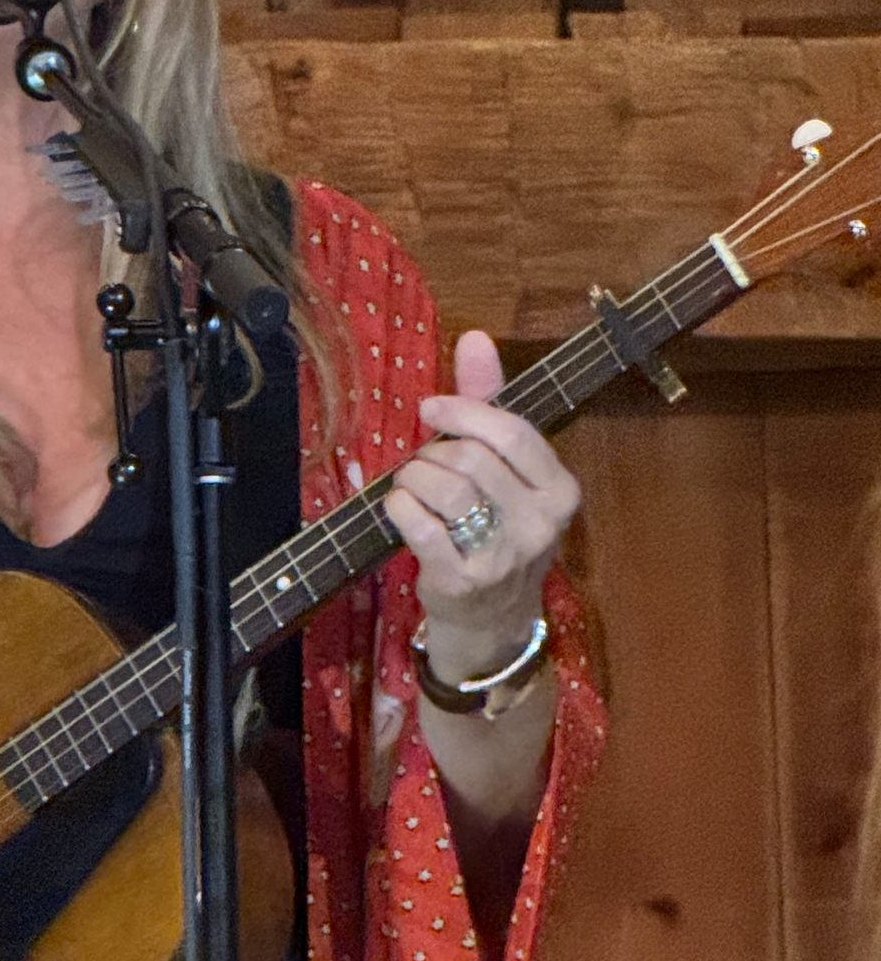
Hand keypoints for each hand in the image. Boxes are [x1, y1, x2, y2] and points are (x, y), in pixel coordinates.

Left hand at [384, 329, 580, 679]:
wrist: (491, 622)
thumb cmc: (493, 533)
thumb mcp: (503, 472)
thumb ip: (489, 405)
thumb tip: (475, 338)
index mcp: (559, 490)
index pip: (513, 432)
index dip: (464, 412)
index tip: (430, 410)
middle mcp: (541, 523)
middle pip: (473, 458)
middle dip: (434, 453)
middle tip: (423, 465)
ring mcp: (504, 555)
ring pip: (446, 486)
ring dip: (414, 478)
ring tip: (413, 488)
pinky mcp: (464, 579)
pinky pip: (420, 524)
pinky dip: (400, 508)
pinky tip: (401, 511)